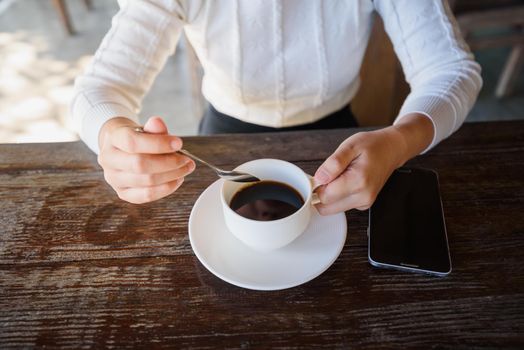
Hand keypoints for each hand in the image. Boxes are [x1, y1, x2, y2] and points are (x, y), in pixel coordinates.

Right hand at [97, 116, 195, 203]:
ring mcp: (114, 179)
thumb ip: (154, 128)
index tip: (178, 143)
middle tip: (187, 160)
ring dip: (172, 176)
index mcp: (113, 139)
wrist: (123, 150)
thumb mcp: (145, 129)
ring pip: (146, 182)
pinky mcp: (123, 193)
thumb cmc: (138, 139)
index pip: (132, 142)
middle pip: (140, 165)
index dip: (158, 144)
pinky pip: (147, 196)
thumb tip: (158, 123)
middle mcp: (109, 160)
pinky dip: (166, 189)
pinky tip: (177, 180)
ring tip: (185, 169)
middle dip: (169, 163)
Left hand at [313, 114, 433, 214]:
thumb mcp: (350, 146)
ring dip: (330, 194)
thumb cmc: (373, 146)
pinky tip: (346, 181)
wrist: (391, 150)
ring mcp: (364, 202)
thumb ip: (333, 163)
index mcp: (359, 181)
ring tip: (340, 175)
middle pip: (326, 207)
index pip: (325, 196)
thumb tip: (319, 178)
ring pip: (333, 208)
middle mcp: (363, 196)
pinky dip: (338, 195)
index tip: (321, 173)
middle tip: (328, 174)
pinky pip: (341, 205)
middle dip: (322, 192)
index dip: (317, 185)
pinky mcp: (364, 204)